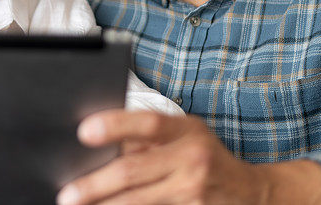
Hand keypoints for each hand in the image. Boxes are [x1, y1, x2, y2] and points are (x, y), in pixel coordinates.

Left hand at [56, 110, 320, 204]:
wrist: (254, 193)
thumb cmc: (207, 156)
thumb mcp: (185, 134)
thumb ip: (148, 137)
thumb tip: (101, 144)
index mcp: (186, 132)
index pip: (148, 124)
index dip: (115, 125)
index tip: (83, 131)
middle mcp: (192, 161)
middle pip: (134, 171)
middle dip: (95, 184)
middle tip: (67, 193)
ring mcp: (194, 194)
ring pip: (139, 203)